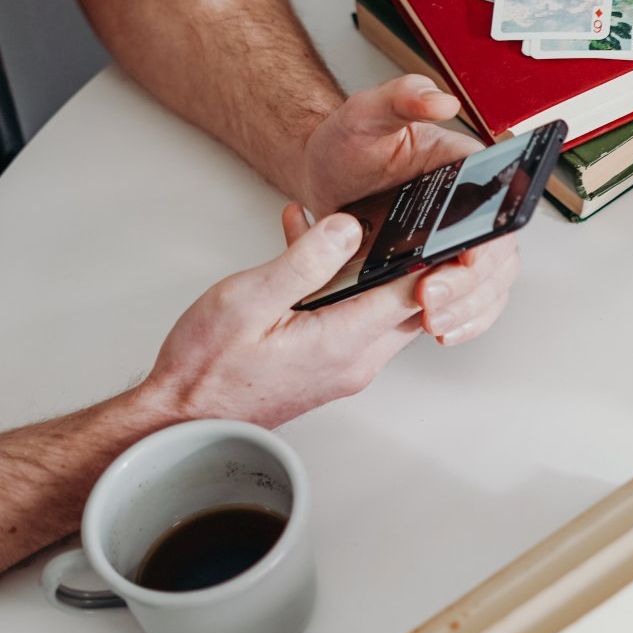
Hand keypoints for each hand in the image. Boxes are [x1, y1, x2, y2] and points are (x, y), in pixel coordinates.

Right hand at [144, 209, 425, 428]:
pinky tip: (306, 247)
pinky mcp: (329, 364)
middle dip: (411, 255)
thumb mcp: (248, 300)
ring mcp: (346, 365)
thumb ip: (303, 261)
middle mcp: (357, 358)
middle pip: (411, 301)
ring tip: (339, 222)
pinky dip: (340, 283)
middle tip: (407, 213)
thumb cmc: (207, 368)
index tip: (450, 224)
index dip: (440, 257)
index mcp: (345, 341)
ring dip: (367, 265)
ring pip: (380, 306)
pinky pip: (352, 315)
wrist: (182, 420)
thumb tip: (348, 228)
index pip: (417, 294)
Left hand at [295, 75, 520, 344]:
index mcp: (469, 172)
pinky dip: (464, 323)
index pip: (499, 210)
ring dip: (468, 311)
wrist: (327, 178)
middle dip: (469, 288)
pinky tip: (441, 332)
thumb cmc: (349, 144)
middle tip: (430, 300)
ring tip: (433, 324)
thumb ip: (401, 97)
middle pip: (498, 258)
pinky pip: (471, 305)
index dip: (490, 241)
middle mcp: (474, 211)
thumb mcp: (365, 112)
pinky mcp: (443, 273)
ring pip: (490, 288)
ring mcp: (460, 246)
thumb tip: (440, 100)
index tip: (465, 261)